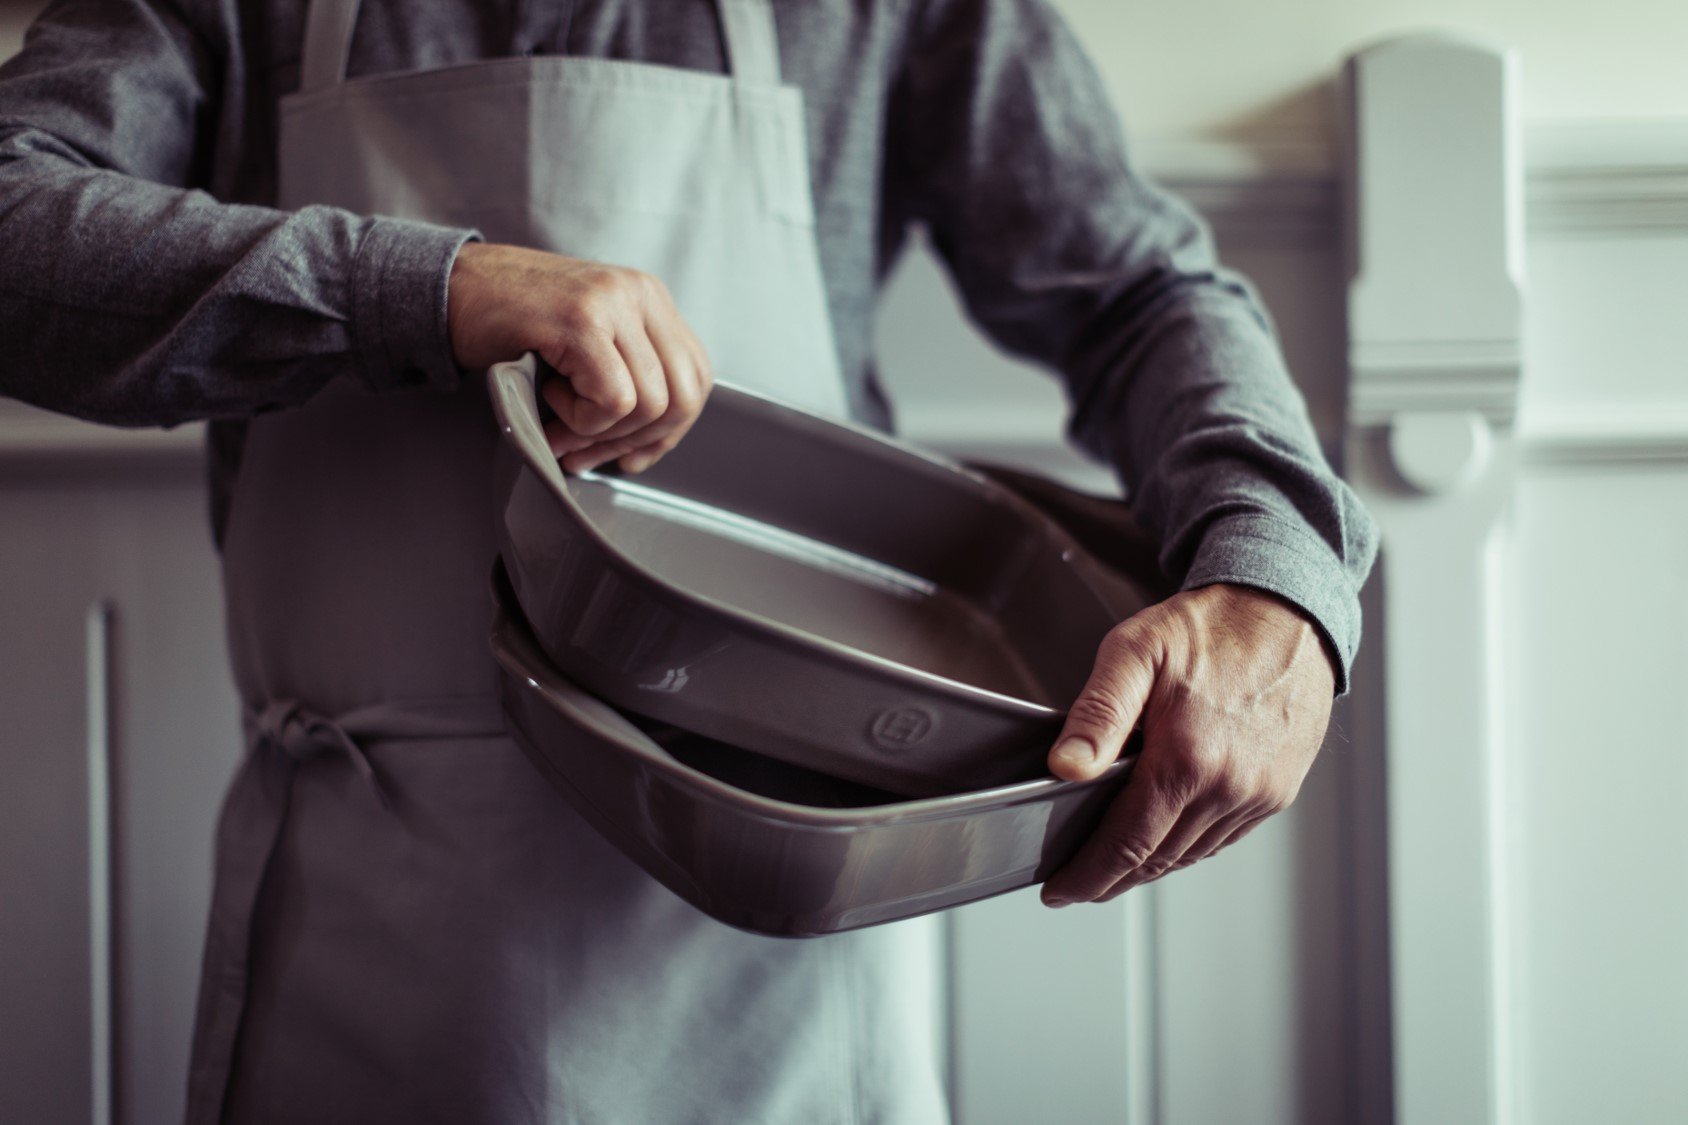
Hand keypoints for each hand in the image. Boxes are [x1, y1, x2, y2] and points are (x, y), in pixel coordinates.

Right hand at [448, 242, 713, 472]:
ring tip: (559, 418)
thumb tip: (652, 442)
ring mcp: (613, 302)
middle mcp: (640, 293)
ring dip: (600, 432)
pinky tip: (549, 399)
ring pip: (649, 404)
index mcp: (649, 298)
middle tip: (588, 449)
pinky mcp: (582, 321)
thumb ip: (627, 374)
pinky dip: (581, 420)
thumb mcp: (587, 342)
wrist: (449, 289)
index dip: (669, 430)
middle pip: (682, 396)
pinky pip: (613, 400)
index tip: (633, 454)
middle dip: (636, 441)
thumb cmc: (510, 322)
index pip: (696, 377)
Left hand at [1041, 583, 1334, 905]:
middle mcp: (1228, 788)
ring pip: (1190, 856)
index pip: (1126, 844)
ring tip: (1111, 864)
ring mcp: (1257, 795)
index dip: (1087, 875)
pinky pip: (1222, 838)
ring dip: (1148, 867)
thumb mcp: (1135, 651)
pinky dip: (1186, 847)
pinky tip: (1163, 838)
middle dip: (1110, 879)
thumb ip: (1098, 714)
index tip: (1058, 890)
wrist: (1286, 612)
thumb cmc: (1208, 628)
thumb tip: (1065, 769)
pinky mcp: (1277, 792)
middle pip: (1156, 860)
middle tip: (1076, 883)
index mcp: (1186, 760)